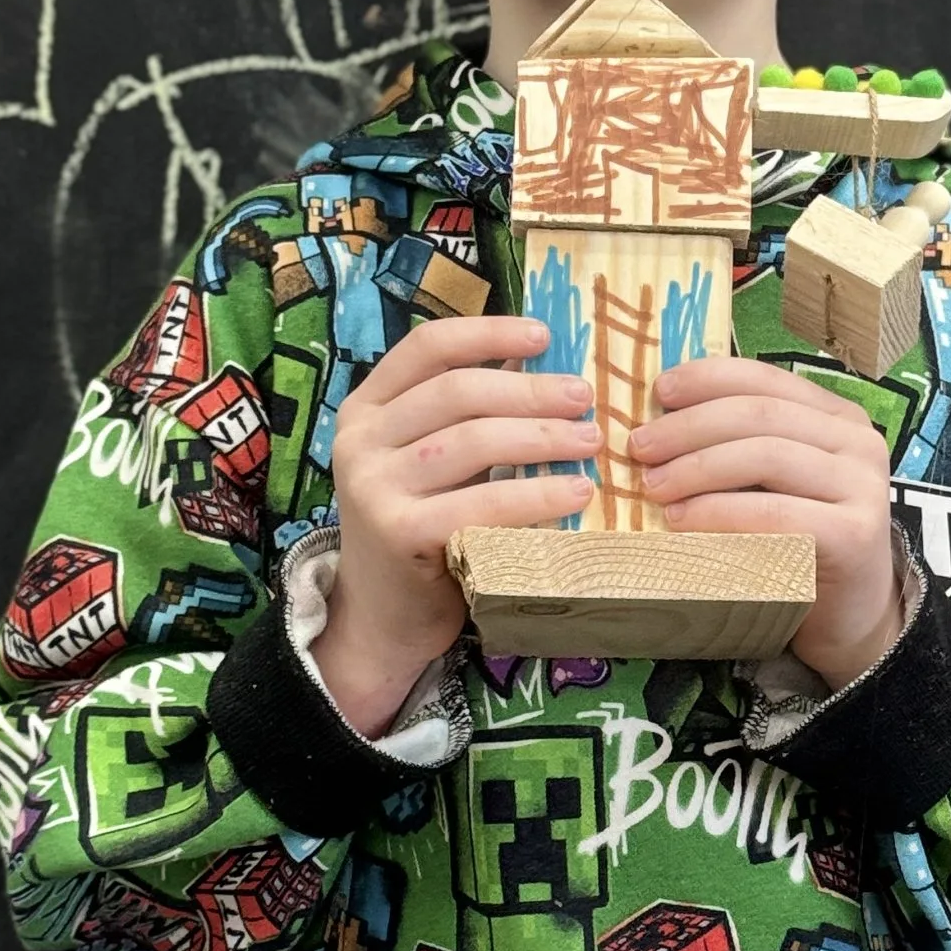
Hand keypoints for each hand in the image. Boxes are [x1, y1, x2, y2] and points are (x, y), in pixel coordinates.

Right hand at [316, 317, 597, 732]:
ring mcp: (373, 486)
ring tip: (589, 442)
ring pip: (472, 440)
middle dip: (530, 391)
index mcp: (368, 407)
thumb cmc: (424, 527)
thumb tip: (545, 363)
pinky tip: (575, 493)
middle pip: (457, 391)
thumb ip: (469, 414)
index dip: (489, 332)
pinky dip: (535, 495)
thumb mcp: (434, 461)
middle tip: (585, 398)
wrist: (384, 617)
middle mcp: (360, 439)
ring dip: (541, 437)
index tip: (544, 336)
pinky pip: (480, 503)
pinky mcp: (399, 533)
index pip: (428, 347)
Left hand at [631, 358, 902, 689]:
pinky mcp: (856, 534)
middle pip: (760, 415)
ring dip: (698, 467)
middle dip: (690, 426)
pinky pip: (774, 512)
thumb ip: (739, 446)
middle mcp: (858, 441)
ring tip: (653, 486)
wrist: (850, 614)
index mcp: (837, 416)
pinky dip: (719, 512)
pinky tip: (680, 519)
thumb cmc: (798, 542)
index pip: (766, 379)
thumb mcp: (773, 482)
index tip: (658, 391)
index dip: (708, 378)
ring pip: (766, 456)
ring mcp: (863, 486)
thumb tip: (658, 418)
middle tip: (639, 447)